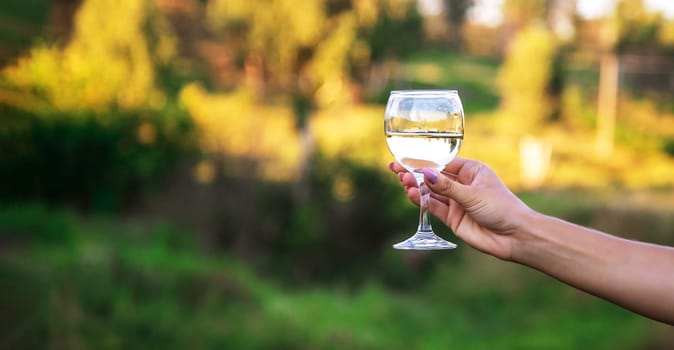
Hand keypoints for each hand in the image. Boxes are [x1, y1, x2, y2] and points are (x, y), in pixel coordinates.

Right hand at [389, 158, 533, 259]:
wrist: (514, 237)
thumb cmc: (501, 208)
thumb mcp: (473, 194)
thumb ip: (447, 186)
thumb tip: (425, 173)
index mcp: (471, 171)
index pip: (442, 163)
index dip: (423, 161)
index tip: (405, 158)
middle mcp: (462, 185)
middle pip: (433, 177)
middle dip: (415, 173)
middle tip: (395, 169)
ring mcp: (457, 202)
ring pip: (431, 192)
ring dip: (417, 187)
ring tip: (403, 182)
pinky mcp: (453, 218)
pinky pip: (434, 207)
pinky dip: (423, 201)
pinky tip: (413, 195)